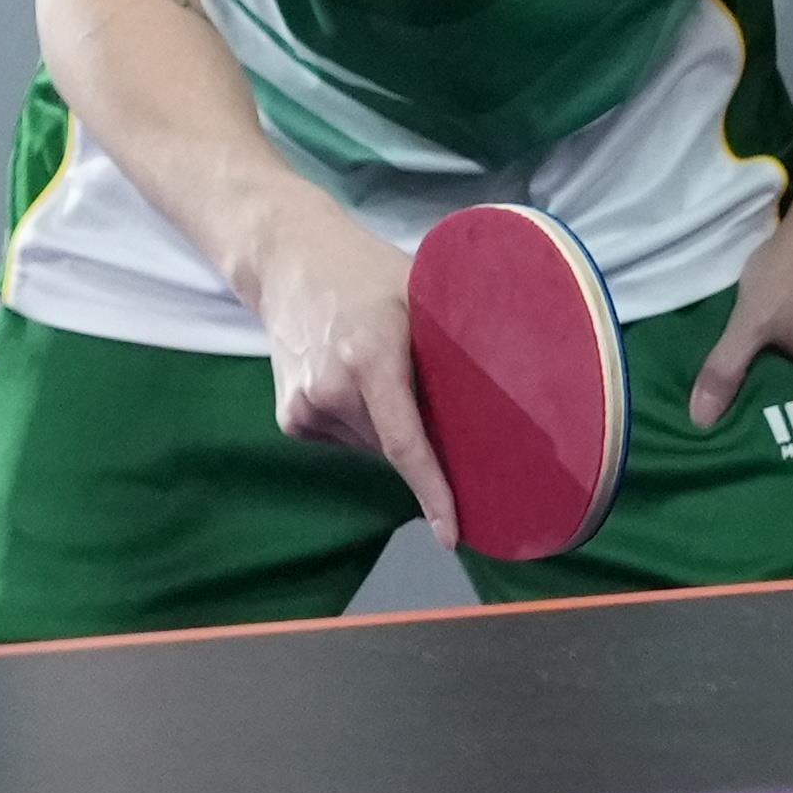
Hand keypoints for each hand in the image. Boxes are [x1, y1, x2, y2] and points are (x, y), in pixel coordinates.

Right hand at [239, 207, 459, 547]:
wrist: (284, 259)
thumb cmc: (365, 273)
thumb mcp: (419, 296)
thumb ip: (450, 346)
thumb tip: (507, 396)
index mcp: (368, 360)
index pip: (405, 444)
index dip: (433, 491)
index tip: (451, 533)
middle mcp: (330, 391)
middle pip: (394, 445)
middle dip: (421, 435)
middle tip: (424, 389)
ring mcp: (304, 408)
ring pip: (370, 444)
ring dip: (387, 424)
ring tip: (374, 367)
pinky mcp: (291, 418)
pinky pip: (344, 437)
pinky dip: (359, 420)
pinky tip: (346, 377)